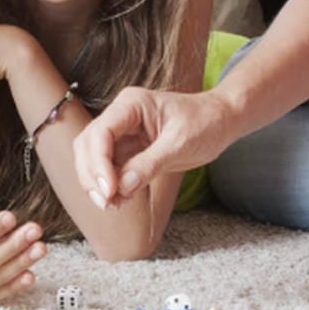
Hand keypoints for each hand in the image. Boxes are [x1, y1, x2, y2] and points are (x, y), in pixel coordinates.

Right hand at [73, 87, 232, 207]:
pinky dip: (110, 185)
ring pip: (93, 157)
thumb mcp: (180, 144)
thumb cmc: (205, 123)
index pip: (101, 132)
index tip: (109, 190)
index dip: (98, 163)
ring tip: (113, 205)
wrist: (220, 121)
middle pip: (88, 144)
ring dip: (97, 183)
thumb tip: (122, 187)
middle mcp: (121, 116)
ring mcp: (122, 132)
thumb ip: (149, 165)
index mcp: (131, 104)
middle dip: (92, 175)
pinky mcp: (128, 149)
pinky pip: (109, 168)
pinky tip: (120, 200)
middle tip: (106, 203)